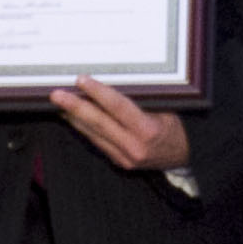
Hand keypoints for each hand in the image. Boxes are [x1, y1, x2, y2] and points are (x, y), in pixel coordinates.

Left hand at [52, 77, 190, 172]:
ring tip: (59, 103)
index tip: (81, 80)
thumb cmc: (178, 127)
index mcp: (148, 131)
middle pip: (99, 123)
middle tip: (56, 95)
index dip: (98, 93)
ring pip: (94, 134)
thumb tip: (111, 83)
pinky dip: (84, 128)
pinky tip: (73, 118)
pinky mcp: (119, 162)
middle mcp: (134, 147)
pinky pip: (97, 142)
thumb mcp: (165, 109)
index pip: (118, 108)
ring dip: (74, 118)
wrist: (186, 156)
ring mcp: (125, 158)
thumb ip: (140, 100)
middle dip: (75, 107)